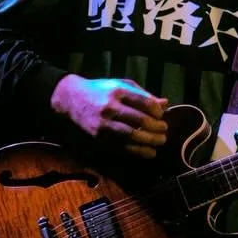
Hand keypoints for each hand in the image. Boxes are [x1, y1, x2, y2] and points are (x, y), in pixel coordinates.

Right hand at [50, 74, 169, 158]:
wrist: (72, 100)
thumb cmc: (101, 91)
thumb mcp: (121, 86)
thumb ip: (143, 94)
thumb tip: (165, 104)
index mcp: (118, 92)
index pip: (145, 103)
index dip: (158, 111)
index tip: (161, 115)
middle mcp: (111, 108)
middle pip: (140, 120)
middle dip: (157, 128)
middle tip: (164, 130)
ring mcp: (104, 124)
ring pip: (132, 136)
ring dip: (150, 141)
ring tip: (160, 141)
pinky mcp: (100, 138)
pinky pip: (123, 147)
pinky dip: (139, 152)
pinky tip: (150, 152)